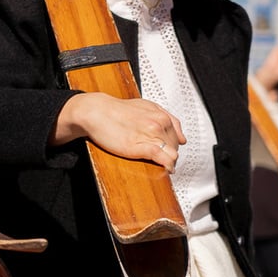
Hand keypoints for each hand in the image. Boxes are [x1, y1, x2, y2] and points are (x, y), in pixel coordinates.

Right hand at [51, 92, 184, 171]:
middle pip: (175, 146)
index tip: (167, 151)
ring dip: (169, 161)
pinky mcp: (141, 147)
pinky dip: (167, 165)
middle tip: (159, 158)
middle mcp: (159, 124)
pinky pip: (163, 159)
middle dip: (170, 154)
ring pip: (173, 154)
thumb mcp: (146, 107)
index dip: (172, 146)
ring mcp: (151, 135)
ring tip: (160, 165)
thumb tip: (182, 137)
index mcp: (161, 115)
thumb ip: (166, 119)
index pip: (177, 136)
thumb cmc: (115, 110)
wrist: (96, 112)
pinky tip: (165, 169)